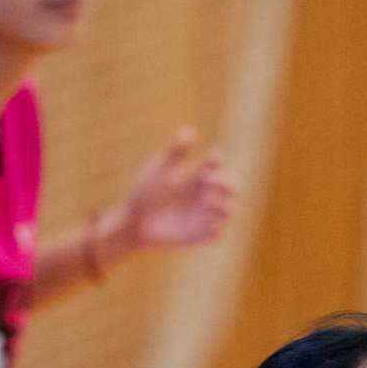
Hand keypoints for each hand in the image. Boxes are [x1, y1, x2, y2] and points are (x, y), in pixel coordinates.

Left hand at [112, 128, 232, 251]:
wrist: (134, 224)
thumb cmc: (144, 195)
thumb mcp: (159, 172)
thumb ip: (175, 154)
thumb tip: (189, 131)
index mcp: (197, 179)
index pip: (217, 166)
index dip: (217, 161)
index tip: (210, 159)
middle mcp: (205, 197)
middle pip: (232, 188)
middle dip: (228, 183)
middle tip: (211, 181)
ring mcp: (204, 217)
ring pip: (230, 211)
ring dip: (223, 204)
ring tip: (206, 201)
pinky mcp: (200, 236)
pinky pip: (219, 233)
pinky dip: (218, 226)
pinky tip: (205, 219)